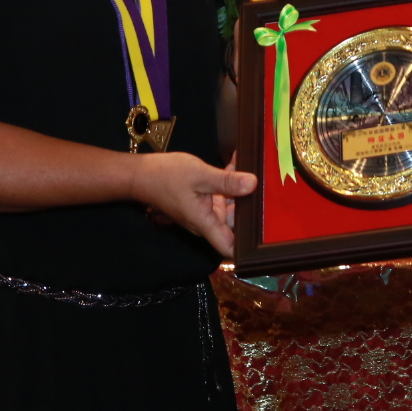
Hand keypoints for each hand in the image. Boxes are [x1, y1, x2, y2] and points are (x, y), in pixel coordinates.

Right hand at [129, 152, 256, 256]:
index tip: (266, 232)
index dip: (248, 247)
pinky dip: (230, 182)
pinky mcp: (203, 200)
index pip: (230, 247)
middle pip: (235, 223)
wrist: (142, 174)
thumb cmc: (167, 177)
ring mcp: (205, 211)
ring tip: (256, 169)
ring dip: (241, 190)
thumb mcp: (200, 175)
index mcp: (206, 223)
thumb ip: (226, 181)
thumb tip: (253, 184)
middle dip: (250, 208)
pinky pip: (222, 194)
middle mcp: (207, 221)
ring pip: (230, 206)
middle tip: (270, 188)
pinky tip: (237, 162)